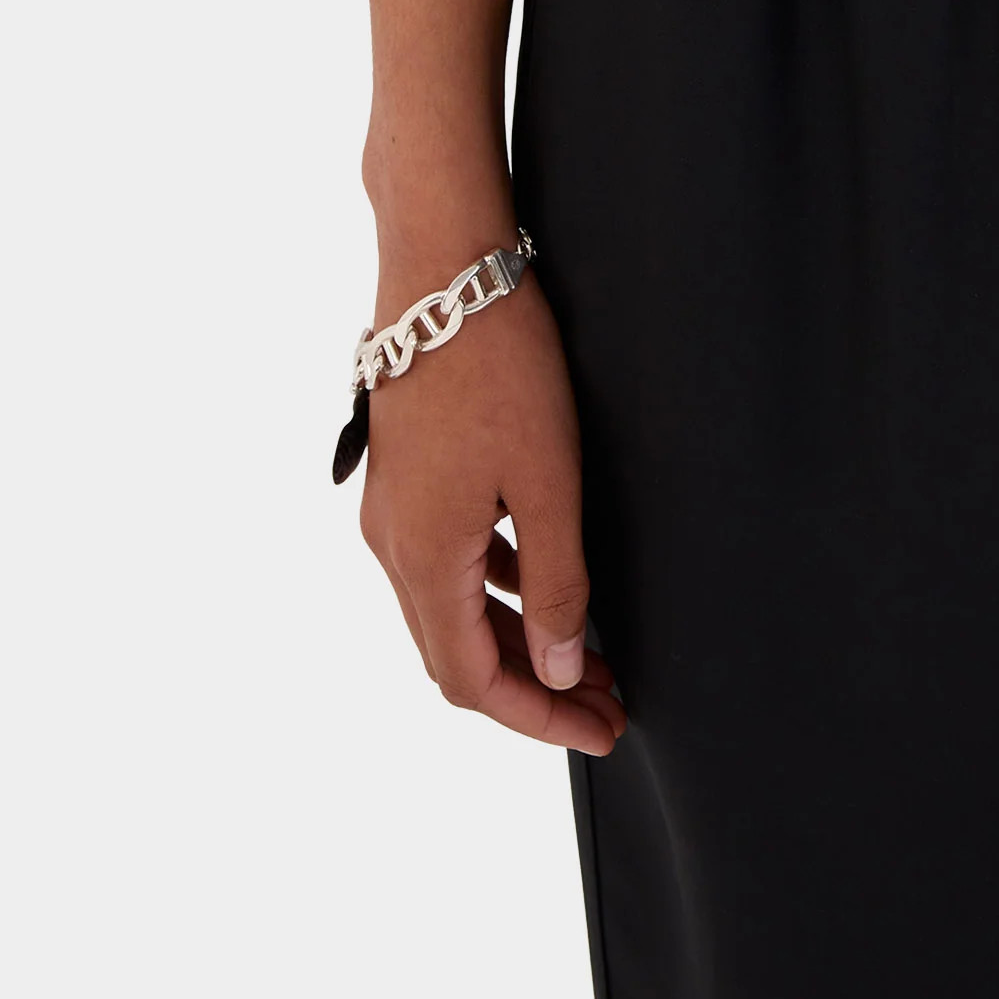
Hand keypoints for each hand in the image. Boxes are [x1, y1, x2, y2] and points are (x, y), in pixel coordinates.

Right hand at [357, 279, 623, 756]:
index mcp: (424, 559)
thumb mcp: (548, 480)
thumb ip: (558, 584)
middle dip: (535, 687)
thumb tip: (562, 668)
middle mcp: (393, 546)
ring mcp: (393, 510)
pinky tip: (541, 580)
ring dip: (517, 639)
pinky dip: (495, 588)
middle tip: (605, 701)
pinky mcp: (405, 477)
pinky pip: (447, 561)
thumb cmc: (499, 364)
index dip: (539, 718)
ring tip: (589, 652)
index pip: (474, 682)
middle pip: (458, 654)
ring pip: (451, 610)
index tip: (599, 731)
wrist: (444, 267)